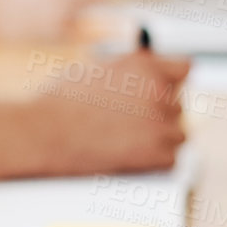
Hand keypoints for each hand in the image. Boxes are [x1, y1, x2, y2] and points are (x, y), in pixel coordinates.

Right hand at [35, 50, 189, 173]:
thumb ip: (125, 72)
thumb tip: (141, 79)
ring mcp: (161, 122)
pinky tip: (126, 156)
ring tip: (125, 141)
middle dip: (157, 114)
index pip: (183, 68)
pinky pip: (170, 158)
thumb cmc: (58, 104)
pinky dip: (152, 162)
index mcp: (144, 64)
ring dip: (158, 138)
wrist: (43, 133)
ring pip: (177, 133)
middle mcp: (158, 89)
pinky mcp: (159, 153)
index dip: (170, 81)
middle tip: (129, 124)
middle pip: (178, 105)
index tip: (162, 91)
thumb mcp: (93, 71)